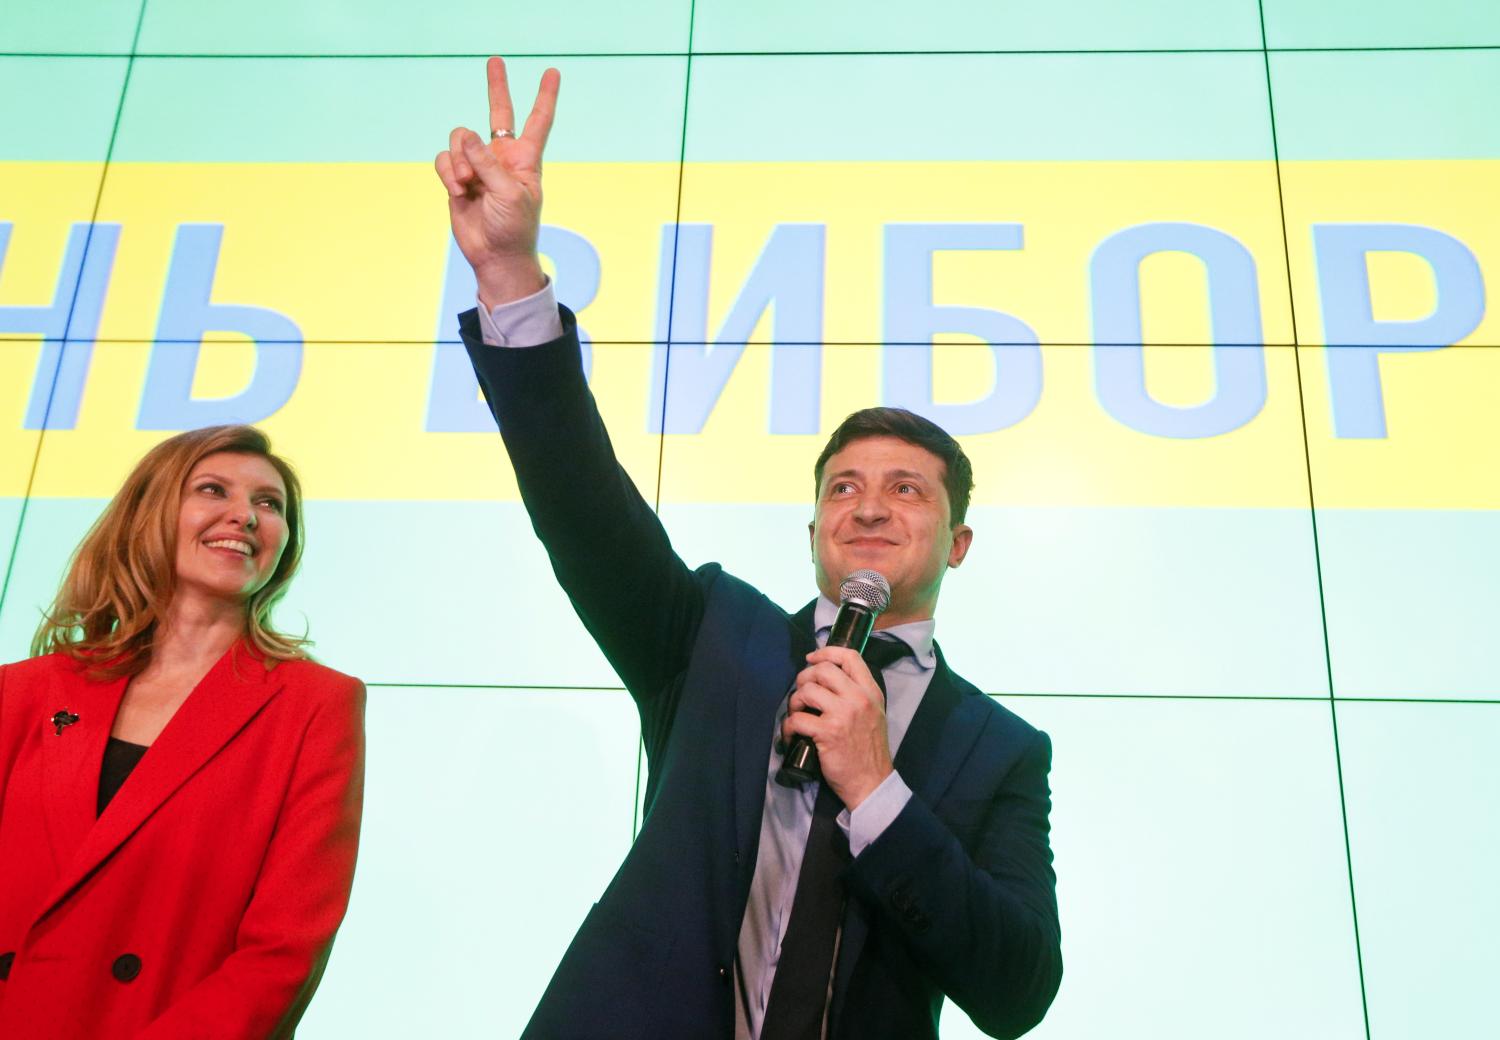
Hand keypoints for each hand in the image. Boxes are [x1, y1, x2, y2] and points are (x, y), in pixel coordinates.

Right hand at [434, 56, 559, 307]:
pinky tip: (458, 190)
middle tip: (495, 60)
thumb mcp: (509, 194)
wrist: (495, 255)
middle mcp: (502, 156)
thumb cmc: (513, 227)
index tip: (552, 72)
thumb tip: (465, 134)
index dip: (545, 96)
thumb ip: (488, 163)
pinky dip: (448, 173)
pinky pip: (444, 159)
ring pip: (460, 139)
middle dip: (496, 87)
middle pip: (498, 113)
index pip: (538, 120)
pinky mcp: (456, 177)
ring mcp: (478, 165)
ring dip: (460, 161)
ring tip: (468, 184)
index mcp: (525, 159)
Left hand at [781, 646, 893, 810]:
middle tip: (802, 695)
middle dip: (805, 678)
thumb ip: (857, 694)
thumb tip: (827, 679)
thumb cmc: (869, 751)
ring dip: (794, 702)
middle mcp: (859, 699)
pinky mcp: (827, 732)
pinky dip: (788, 727)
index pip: (850, 656)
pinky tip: (792, 736)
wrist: (872, 783)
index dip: (826, 652)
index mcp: (871, 692)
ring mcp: (843, 714)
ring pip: (807, 691)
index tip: (811, 659)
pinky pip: (796, 719)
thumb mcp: (874, 714)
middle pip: (823, 669)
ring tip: (796, 715)